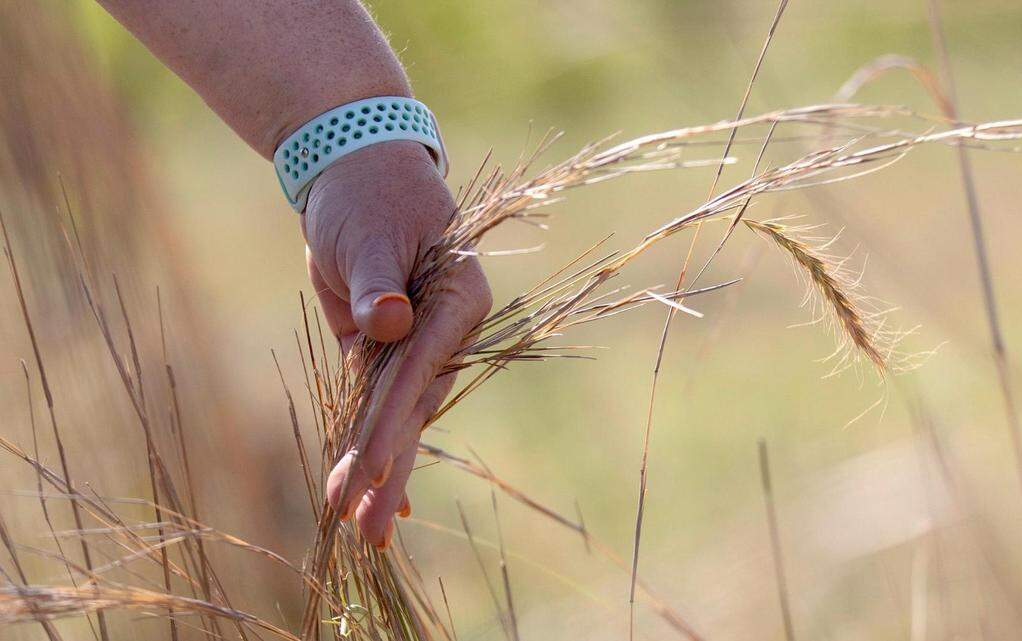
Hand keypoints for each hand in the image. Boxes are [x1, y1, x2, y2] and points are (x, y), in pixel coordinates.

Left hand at [302, 141, 491, 547]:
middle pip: (419, 408)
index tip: (374, 469)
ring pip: (397, 417)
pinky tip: (367, 496)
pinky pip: (376, 406)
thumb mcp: (368, 232)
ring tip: (359, 528)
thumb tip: (391, 323)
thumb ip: (379, 282)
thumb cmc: (366, 193)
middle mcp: (446, 331)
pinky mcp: (382, 352)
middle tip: (370, 528)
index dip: (397, 421)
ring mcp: (415, 345)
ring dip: (376, 469)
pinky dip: (370, 446)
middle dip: (391, 468)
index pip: (424, 368)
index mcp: (459, 299)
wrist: (351, 173)